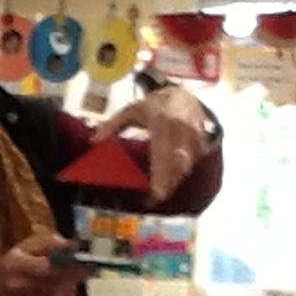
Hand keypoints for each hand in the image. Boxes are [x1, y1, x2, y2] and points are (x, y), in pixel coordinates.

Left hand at [92, 87, 207, 201]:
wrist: (183, 96)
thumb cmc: (154, 106)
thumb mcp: (131, 111)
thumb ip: (112, 125)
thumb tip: (93, 140)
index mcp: (162, 121)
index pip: (162, 152)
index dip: (160, 174)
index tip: (154, 192)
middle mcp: (181, 129)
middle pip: (177, 162)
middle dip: (168, 183)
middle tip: (157, 199)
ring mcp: (194, 135)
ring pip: (187, 164)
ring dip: (175, 180)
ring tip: (162, 194)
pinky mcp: (201, 141)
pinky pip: (194, 161)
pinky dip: (182, 174)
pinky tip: (172, 183)